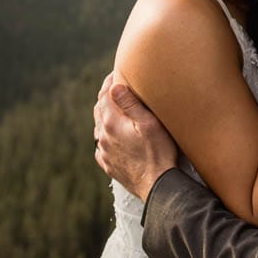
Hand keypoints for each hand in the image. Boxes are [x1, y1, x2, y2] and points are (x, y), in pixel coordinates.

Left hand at [94, 71, 178, 200]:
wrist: (157, 186)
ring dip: (105, 115)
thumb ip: (130, 104)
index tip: (117, 72)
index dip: (110, 81)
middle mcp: (102, 137)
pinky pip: (101, 145)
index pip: (105, 95)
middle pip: (99, 109)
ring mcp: (104, 152)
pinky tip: (113, 135)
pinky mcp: (108, 164)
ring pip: (99, 127)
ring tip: (116, 108)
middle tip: (116, 86)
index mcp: (111, 123)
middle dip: (107, 96)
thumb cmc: (158, 153)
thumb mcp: (149, 123)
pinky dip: (106, 134)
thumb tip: (114, 86)